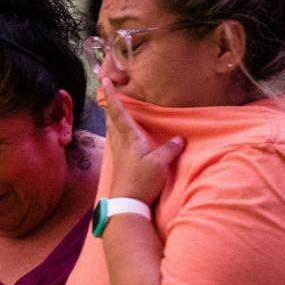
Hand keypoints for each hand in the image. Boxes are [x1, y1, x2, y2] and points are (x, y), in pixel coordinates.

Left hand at [102, 78, 184, 203]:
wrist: (127, 203)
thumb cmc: (141, 181)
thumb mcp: (160, 163)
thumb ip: (170, 149)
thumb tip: (179, 138)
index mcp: (130, 138)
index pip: (118, 112)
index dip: (112, 96)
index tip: (105, 81)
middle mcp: (121, 143)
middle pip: (112, 119)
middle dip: (109, 104)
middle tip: (106, 92)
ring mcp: (119, 154)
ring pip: (113, 129)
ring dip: (111, 117)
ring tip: (111, 109)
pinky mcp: (121, 163)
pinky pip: (117, 140)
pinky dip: (116, 131)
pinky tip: (119, 135)